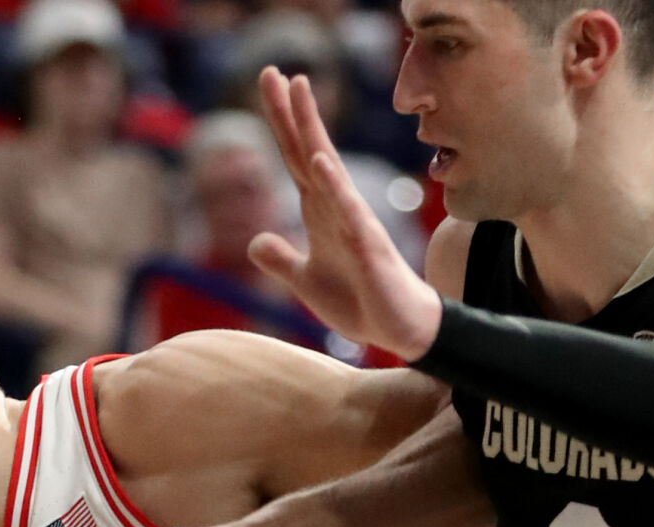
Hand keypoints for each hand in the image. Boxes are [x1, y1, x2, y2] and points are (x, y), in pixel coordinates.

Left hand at [249, 68, 442, 359]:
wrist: (399, 328)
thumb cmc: (358, 300)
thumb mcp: (305, 281)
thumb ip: (280, 259)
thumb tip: (254, 240)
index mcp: (320, 211)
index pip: (294, 159)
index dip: (280, 124)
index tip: (267, 82)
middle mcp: (337, 207)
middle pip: (307, 151)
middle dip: (290, 112)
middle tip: (272, 71)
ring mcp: (354, 222)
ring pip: (328, 169)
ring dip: (311, 131)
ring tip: (299, 91)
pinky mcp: (368, 246)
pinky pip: (347, 211)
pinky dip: (332, 186)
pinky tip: (319, 161)